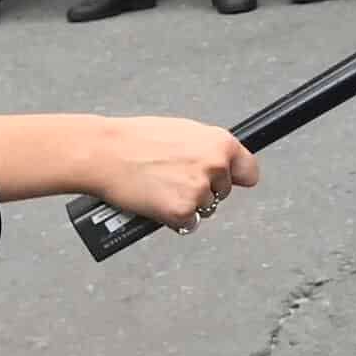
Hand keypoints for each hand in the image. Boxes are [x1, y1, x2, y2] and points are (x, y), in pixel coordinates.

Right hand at [78, 116, 259, 231]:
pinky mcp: (181, 211)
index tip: (232, 182)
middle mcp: (216, 166)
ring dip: (187, 205)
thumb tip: (221, 160)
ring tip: (161, 189)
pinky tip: (157, 203)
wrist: (106, 153)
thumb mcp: (184, 132)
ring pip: (205, 208)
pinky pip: (187, 223)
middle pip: (223, 192)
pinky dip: (173, 219)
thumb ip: (207, 148)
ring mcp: (200, 191)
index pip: (249, 171)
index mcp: (220, 143)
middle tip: (175, 181)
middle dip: (203, 190)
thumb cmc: (137, 140)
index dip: (236, 178)